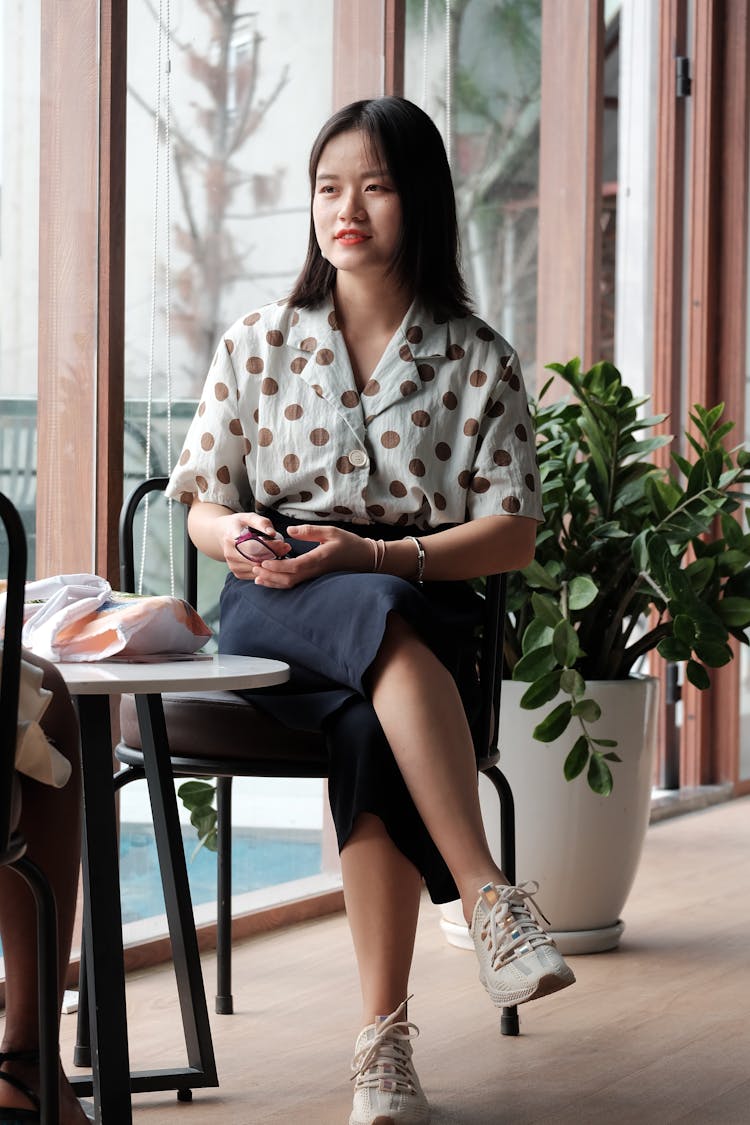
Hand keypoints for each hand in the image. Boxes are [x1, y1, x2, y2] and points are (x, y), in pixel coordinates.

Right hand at [218, 512, 291, 579]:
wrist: (223, 534)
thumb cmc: (239, 524)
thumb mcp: (249, 517)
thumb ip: (262, 523)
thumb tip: (272, 533)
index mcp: (232, 537)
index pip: (253, 547)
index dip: (270, 547)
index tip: (283, 543)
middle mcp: (230, 553)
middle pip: (256, 560)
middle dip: (274, 556)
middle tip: (286, 549)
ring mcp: (233, 565)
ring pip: (258, 569)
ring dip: (272, 564)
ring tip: (281, 553)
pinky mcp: (237, 573)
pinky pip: (256, 575)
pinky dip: (266, 569)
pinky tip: (272, 560)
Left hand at [251, 524, 372, 588]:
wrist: (364, 559)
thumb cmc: (349, 543)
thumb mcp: (331, 532)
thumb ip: (309, 531)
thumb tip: (289, 531)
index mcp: (319, 559)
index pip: (295, 566)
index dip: (278, 566)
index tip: (264, 562)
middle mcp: (315, 571)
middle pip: (288, 579)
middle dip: (270, 575)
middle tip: (254, 569)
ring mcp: (314, 576)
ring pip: (291, 584)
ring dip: (273, 582)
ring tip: (257, 577)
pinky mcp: (314, 578)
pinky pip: (295, 583)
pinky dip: (281, 583)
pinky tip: (270, 580)